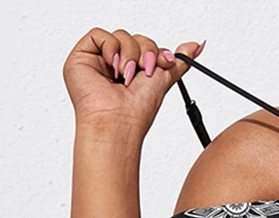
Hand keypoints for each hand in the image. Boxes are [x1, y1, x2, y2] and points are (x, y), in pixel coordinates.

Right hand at [62, 27, 205, 139]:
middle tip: (144, 72)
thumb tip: (196, 46)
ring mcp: (98, 61)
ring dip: (129, 54)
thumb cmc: (137, 111)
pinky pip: (99, 34)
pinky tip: (113, 67)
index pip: (146, 47)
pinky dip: (111, 48)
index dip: (156, 52)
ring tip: (126, 76)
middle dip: (145, 53)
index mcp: (134, 72)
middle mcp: (116, 66)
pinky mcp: (82, 57)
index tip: (163, 64)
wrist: (118, 122)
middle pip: (135, 39)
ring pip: (120, 36)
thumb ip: (178, 62)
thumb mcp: (163, 80)